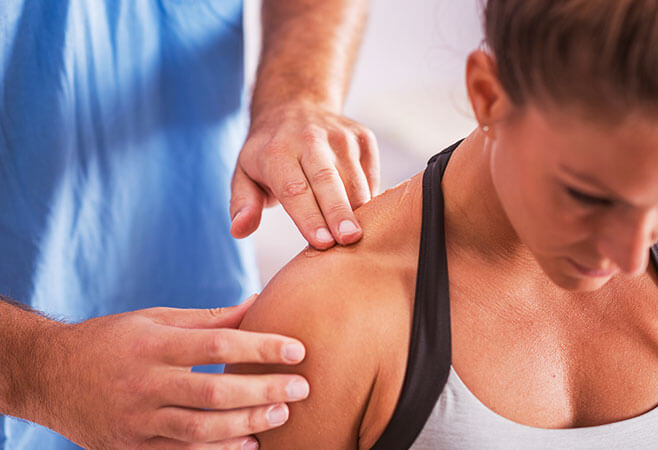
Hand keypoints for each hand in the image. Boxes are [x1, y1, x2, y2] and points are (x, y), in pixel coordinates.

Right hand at [40, 295, 308, 448]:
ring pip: (201, 430)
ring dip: (247, 424)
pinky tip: (248, 444)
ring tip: (281, 415)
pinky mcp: (131, 447)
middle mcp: (144, 384)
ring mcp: (136, 421)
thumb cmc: (112, 339)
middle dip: (264, 391)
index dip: (261, 347)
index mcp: (153, 344)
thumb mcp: (156, 319)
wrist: (51, 375)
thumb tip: (258, 304)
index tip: (297, 350)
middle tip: (301, 388)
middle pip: (215, 391)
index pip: (218, 343)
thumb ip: (209, 318)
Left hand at [230, 102, 379, 248]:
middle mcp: (309, 139)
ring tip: (359, 237)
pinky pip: (370, 174)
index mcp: (276, 152)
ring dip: (358, 210)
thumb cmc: (268, 153)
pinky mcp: (362, 138)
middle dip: (339, 212)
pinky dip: (369, 197)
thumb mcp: (244, 174)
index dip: (308, 217)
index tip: (321, 243)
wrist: (295, 105)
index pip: (294, 189)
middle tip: (349, 239)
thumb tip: (239, 230)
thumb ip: (243, 204)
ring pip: (354, 179)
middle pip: (327, 180)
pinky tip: (363, 217)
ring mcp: (340, 136)